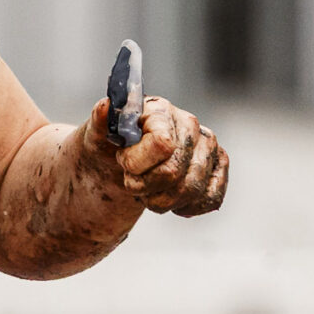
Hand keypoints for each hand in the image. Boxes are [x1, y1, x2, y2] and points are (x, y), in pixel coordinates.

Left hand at [82, 95, 226, 216]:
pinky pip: (211, 198)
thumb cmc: (111, 146)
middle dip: (144, 187)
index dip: (138, 164)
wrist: (123, 161)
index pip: (161, 145)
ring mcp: (207, 145)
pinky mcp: (218, 166)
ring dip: (162, 201)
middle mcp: (189, 124)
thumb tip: (106, 105)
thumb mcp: (95, 134)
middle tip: (132, 182)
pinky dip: (187, 207)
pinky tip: (171, 201)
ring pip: (191, 190)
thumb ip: (99, 121)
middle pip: (174, 172)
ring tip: (148, 192)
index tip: (123, 163)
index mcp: (160, 110)